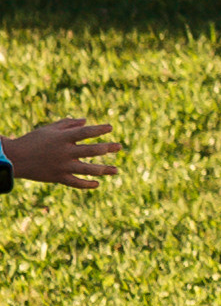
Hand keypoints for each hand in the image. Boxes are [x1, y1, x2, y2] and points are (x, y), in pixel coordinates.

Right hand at [4, 117, 120, 187]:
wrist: (15, 159)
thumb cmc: (32, 141)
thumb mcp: (49, 129)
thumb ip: (67, 125)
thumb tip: (85, 121)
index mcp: (62, 138)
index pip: (85, 132)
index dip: (99, 130)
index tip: (110, 127)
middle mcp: (64, 152)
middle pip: (91, 151)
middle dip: (107, 148)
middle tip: (120, 147)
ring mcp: (62, 166)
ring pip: (87, 169)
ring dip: (103, 170)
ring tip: (116, 170)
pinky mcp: (58, 178)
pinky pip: (76, 183)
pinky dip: (87, 184)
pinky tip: (97, 183)